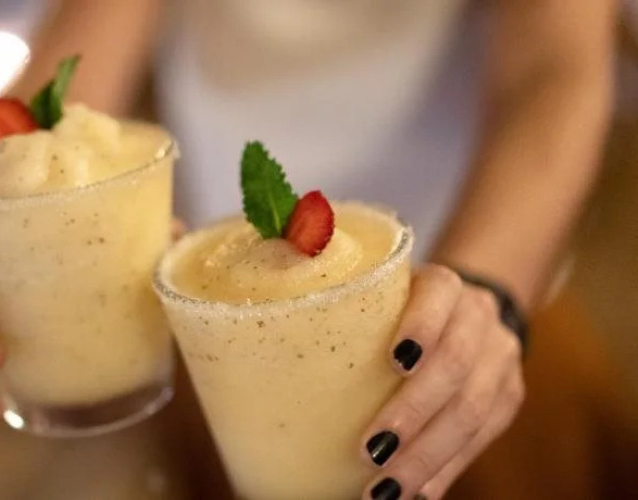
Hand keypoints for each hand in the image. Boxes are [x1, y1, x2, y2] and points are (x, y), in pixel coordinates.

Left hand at [361, 264, 525, 499]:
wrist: (463, 313)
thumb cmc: (393, 312)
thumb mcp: (375, 301)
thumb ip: (344, 320)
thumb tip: (267, 368)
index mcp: (442, 284)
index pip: (440, 293)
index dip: (421, 327)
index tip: (393, 363)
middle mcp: (477, 314)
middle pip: (456, 363)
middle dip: (414, 413)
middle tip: (371, 452)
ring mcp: (499, 355)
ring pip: (474, 409)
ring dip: (428, 456)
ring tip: (387, 488)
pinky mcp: (509, 394)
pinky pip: (483, 437)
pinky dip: (447, 469)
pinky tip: (418, 491)